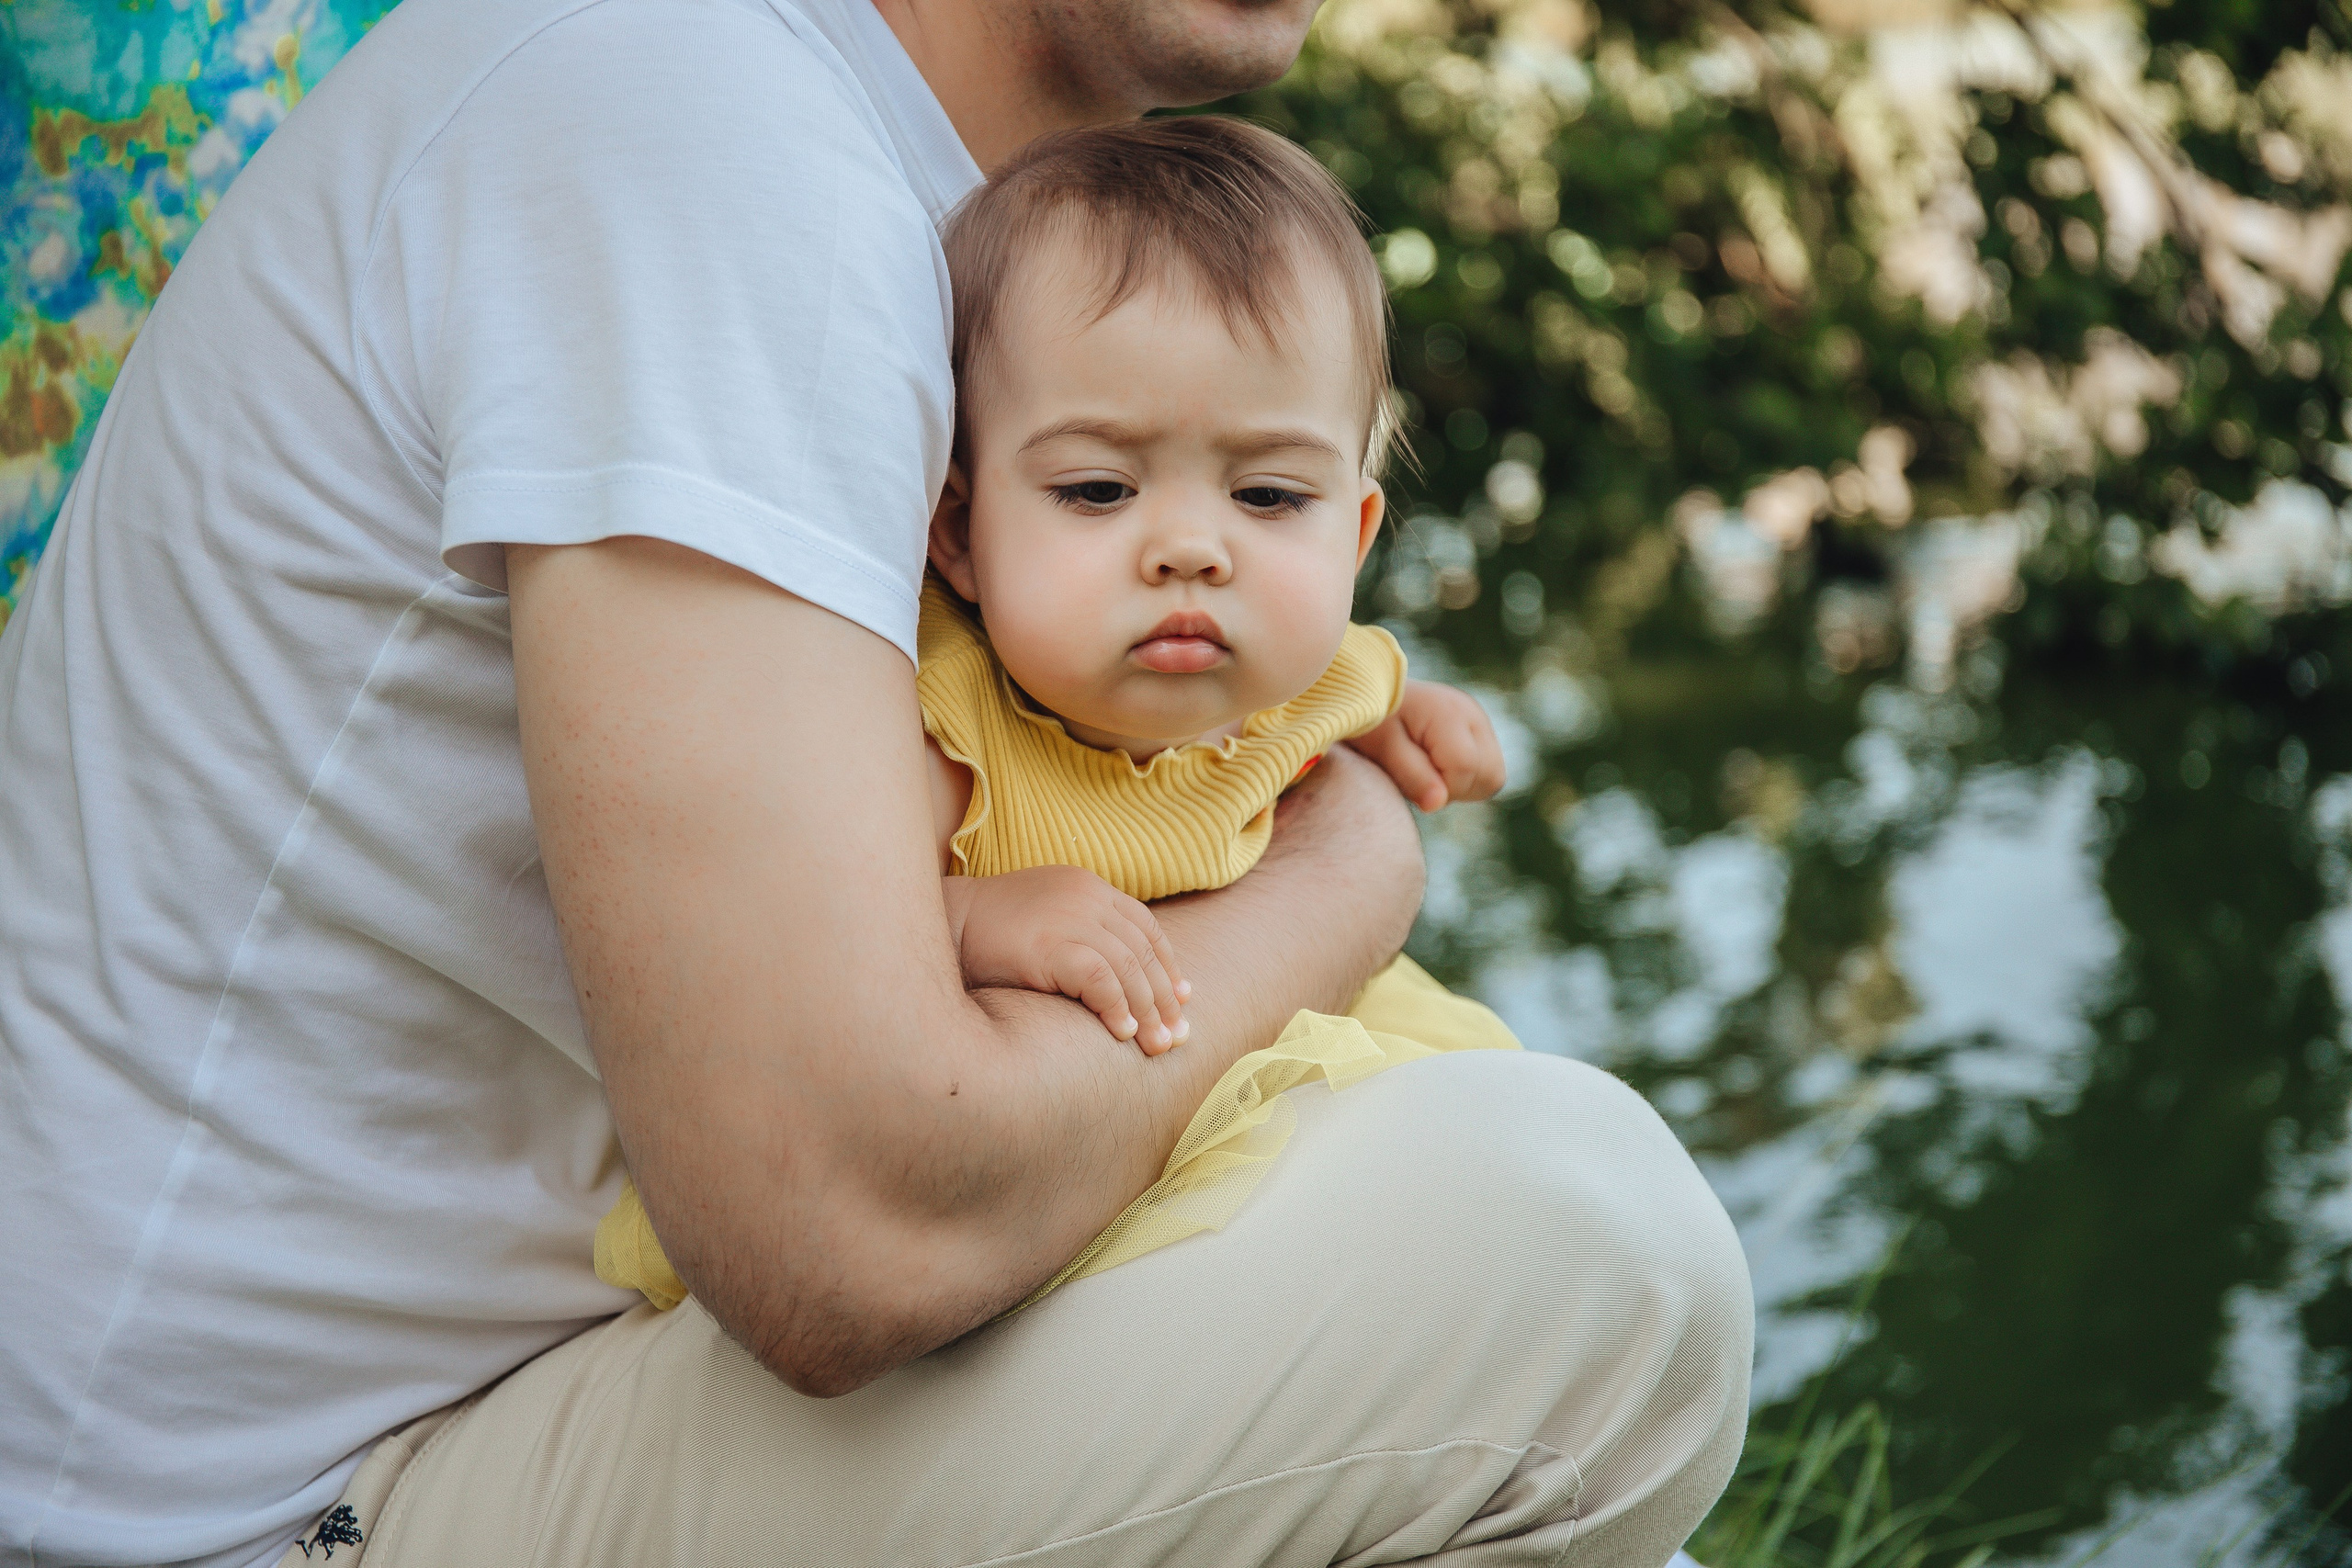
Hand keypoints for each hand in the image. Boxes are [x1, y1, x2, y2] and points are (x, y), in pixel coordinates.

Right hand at [942, 867, 1189, 1053]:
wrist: (943, 925)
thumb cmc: (991, 934)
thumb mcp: (1047, 920)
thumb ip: (1083, 935)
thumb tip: (1121, 981)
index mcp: (1088, 887)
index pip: (1145, 927)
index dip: (1168, 965)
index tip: (1183, 999)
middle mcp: (1086, 897)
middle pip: (1142, 951)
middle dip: (1164, 997)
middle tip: (1177, 1035)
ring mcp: (1068, 918)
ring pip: (1128, 968)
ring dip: (1148, 1011)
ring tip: (1156, 1045)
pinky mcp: (1050, 945)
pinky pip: (1100, 980)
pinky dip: (1117, 1008)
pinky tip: (1123, 1033)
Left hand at [1346, 680, 1505, 810]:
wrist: (1370, 691)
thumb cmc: (1371, 721)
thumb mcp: (1382, 748)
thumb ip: (1411, 775)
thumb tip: (1437, 804)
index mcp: (1450, 714)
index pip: (1465, 768)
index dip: (1440, 787)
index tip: (1410, 776)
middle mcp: (1474, 715)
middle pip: (1490, 775)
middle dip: (1455, 788)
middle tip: (1418, 775)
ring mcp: (1480, 722)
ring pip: (1494, 776)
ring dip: (1463, 786)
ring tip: (1427, 770)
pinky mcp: (1479, 731)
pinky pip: (1488, 770)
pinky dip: (1467, 779)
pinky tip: (1437, 767)